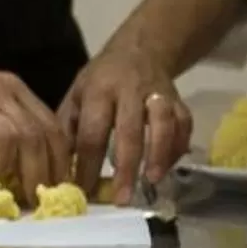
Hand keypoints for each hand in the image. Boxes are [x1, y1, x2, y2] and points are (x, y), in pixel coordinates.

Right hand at [0, 58, 69, 201]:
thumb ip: (11, 121)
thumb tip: (37, 165)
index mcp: (13, 87)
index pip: (50, 125)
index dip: (59, 160)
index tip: (58, 184)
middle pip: (33, 137)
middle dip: (38, 173)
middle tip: (33, 195)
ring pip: (8, 141)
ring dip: (4, 166)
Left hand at [59, 49, 189, 204]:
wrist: (140, 49)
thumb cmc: (102, 79)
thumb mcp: (77, 94)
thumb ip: (70, 128)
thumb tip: (62, 169)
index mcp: (99, 91)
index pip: (92, 132)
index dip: (88, 164)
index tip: (84, 190)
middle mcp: (130, 90)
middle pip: (130, 130)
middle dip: (126, 167)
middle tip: (121, 198)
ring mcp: (158, 94)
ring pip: (163, 123)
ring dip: (159, 154)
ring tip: (152, 181)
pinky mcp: (179, 100)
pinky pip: (184, 124)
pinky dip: (178, 147)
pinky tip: (167, 167)